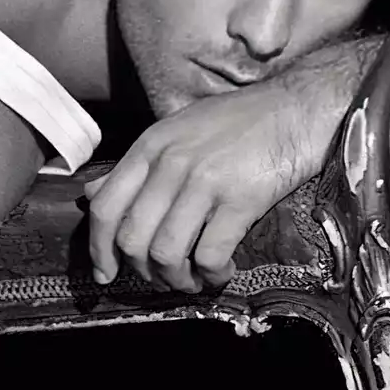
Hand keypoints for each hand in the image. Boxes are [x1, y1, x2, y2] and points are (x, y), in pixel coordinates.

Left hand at [82, 79, 327, 293]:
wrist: (296, 109)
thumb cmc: (239, 122)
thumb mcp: (176, 131)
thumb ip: (136, 166)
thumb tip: (93, 195)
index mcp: (150, 147)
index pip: (106, 207)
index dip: (99, 249)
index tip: (106, 273)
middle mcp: (171, 164)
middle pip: (132, 238)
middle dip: (142, 271)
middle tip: (162, 279)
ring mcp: (205, 182)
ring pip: (166, 253)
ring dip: (176, 279)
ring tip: (192, 280)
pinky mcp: (240, 200)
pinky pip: (209, 255)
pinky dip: (211, 275)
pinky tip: (222, 271)